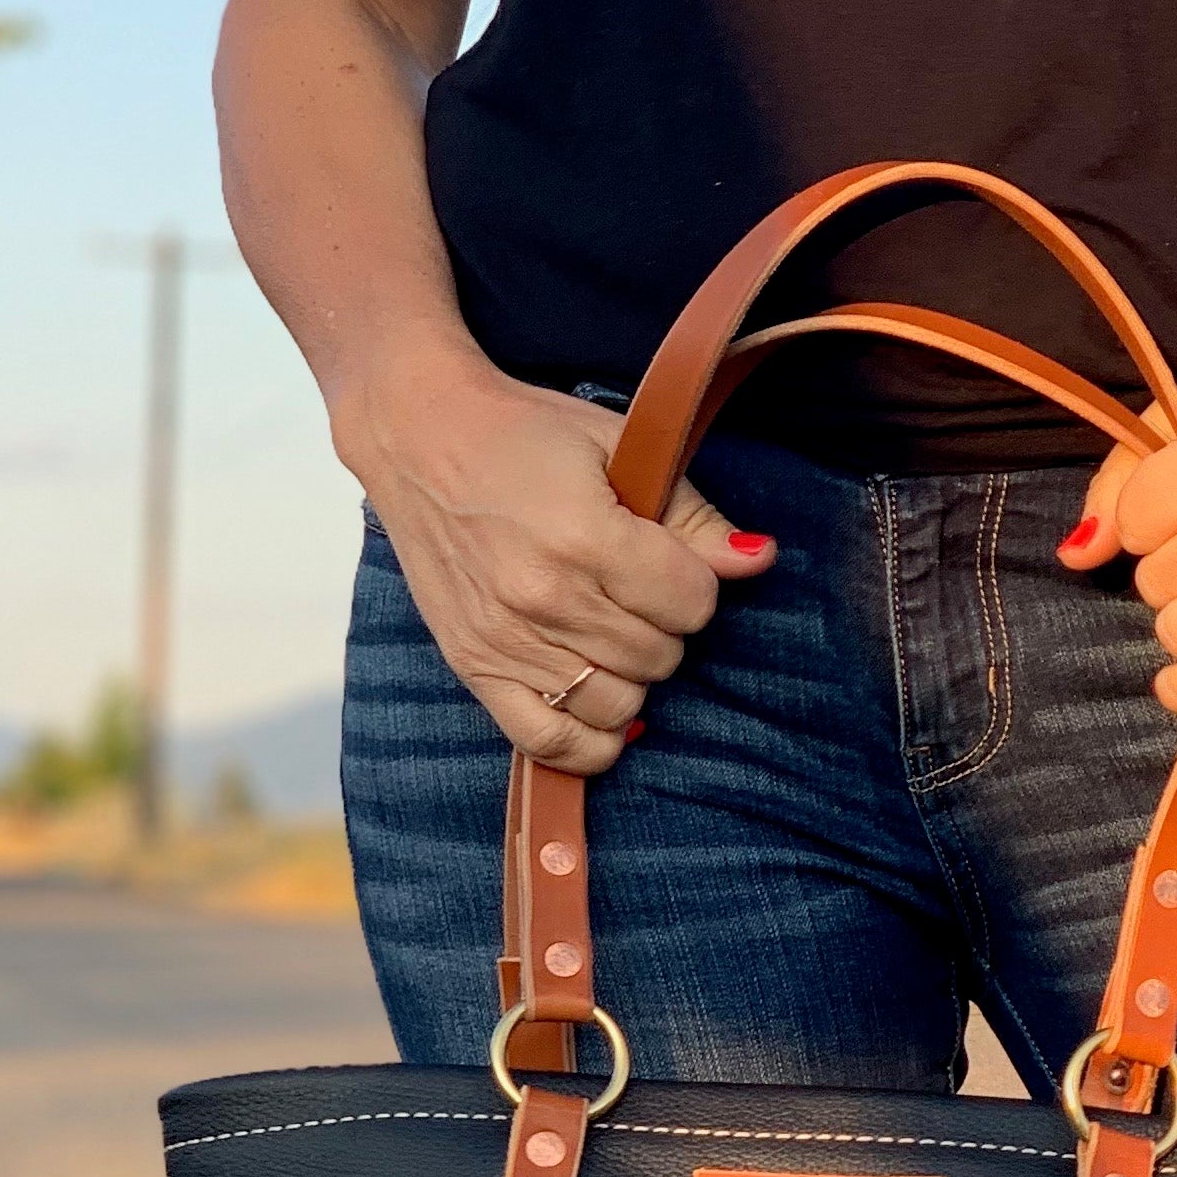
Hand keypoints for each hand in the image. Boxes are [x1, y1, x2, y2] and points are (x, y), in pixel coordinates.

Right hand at [334, 352, 775, 772]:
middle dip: (663, 624)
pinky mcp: (473, 666)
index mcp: (584, 537)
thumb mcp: (618, 448)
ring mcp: (505, 640)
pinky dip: (589, 739)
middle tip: (630, 586)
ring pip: (619, 703)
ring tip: (609, 630)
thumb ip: (693, 514)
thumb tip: (760, 558)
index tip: (667, 558)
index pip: (692, 604)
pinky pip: (550, 742)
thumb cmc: (524, 436)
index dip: (694, 583)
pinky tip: (601, 706)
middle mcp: (543, 598)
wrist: (417, 433)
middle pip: (661, 656)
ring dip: (631, 674)